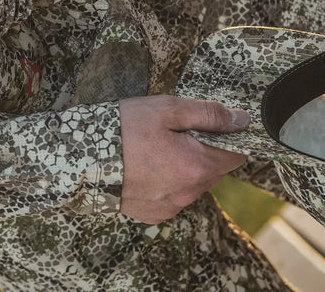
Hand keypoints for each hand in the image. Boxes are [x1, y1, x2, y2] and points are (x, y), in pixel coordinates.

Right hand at [119, 95, 248, 223]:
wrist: (83, 157)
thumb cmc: (124, 127)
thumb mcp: (166, 109)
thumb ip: (207, 113)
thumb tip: (242, 119)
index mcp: (197, 165)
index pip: (236, 154)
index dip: (226, 137)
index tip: (207, 125)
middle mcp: (189, 192)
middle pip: (213, 170)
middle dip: (202, 151)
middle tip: (172, 133)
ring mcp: (171, 207)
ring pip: (193, 184)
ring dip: (184, 168)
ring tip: (154, 150)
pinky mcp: (154, 214)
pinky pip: (173, 197)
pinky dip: (166, 182)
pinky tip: (144, 168)